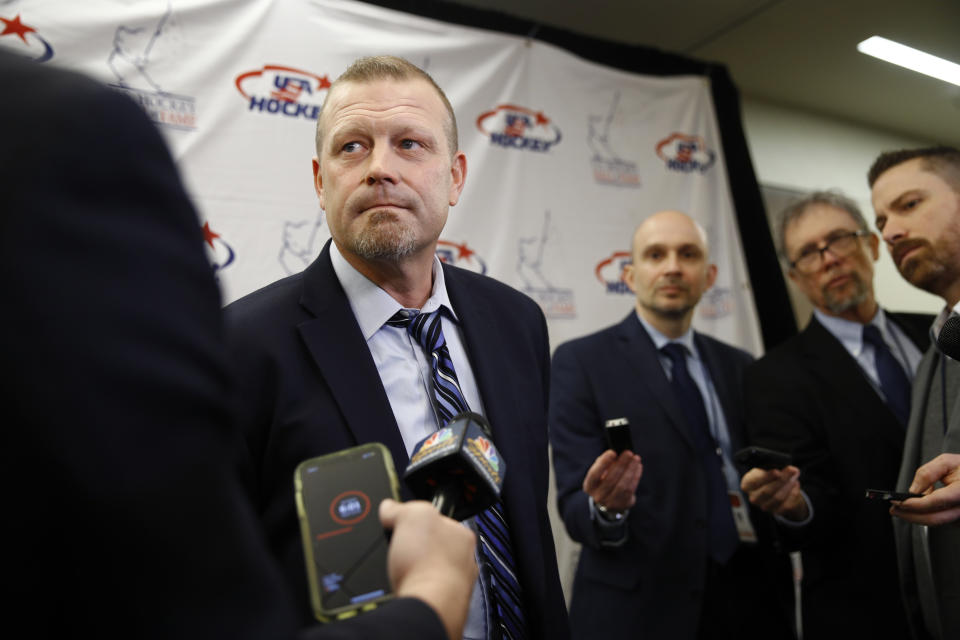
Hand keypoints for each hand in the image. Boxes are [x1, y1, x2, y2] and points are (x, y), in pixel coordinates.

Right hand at [379, 499, 476, 639]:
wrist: (427, 605)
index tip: (404, 524)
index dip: (418, 521)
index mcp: (462, 534)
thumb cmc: (429, 563)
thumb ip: (402, 507)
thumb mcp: (411, 515)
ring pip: (430, 568)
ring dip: (415, 568)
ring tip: (402, 568)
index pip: (439, 520)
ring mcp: (454, 583)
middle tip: (400, 548)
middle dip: (416, 546)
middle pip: (434, 545)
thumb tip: (390, 507)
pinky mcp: (441, 601)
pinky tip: (406, 584)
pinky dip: (414, 585)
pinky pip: (424, 587)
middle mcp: (464, 559)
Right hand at [582, 450, 642, 512]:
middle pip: (611, 479)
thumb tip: (615, 455)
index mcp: (589, 486)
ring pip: (622, 485)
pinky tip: (638, 467)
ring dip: (631, 470)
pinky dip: (635, 476)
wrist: (609, 502)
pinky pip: (631, 489)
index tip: (612, 452)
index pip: (594, 474)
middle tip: (628, 453)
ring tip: (636, 458)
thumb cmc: (603, 482)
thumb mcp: (599, 473)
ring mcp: (611, 502)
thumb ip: (604, 464)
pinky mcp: (623, 504)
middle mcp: (598, 496)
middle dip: (621, 464)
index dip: (603, 463)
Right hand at [740, 465, 808, 520]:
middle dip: (782, 479)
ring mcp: (764, 506)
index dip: (767, 477)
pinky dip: (793, 494)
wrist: (771, 490)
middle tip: (793, 470)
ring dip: (789, 486)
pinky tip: (795, 485)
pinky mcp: (776, 511)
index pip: (755, 482)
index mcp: (747, 485)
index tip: (777, 471)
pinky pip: (787, 504)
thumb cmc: (766, 477)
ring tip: (795, 477)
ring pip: (779, 497)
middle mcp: (753, 498)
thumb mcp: (763, 469)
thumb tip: (788, 468)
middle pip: (768, 490)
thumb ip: (772, 467)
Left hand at [891, 453, 959, 525]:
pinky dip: (927, 515)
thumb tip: (913, 490)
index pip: (935, 502)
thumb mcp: (947, 461)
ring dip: (917, 516)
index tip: (898, 501)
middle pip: (934, 518)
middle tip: (894, 510)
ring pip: (937, 522)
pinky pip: (942, 520)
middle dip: (910, 515)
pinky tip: (918, 508)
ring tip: (902, 508)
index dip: (914, 504)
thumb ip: (928, 473)